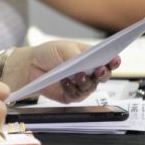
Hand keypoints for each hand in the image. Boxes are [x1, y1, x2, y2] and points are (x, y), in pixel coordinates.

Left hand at [3, 41, 119, 103]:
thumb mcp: (64, 48)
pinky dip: (72, 88)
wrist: (30, 65)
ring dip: (85, 81)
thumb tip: (88, 61)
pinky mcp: (72, 95)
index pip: (107, 60)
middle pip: (103, 76)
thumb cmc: (48, 53)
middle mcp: (89, 72)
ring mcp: (81, 85)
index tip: (115, 59)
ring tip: (77, 75)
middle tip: (100, 70)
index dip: (113, 61)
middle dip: (103, 73)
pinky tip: (65, 82)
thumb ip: (77, 55)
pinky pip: (77, 95)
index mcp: (90, 58)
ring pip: (91, 87)